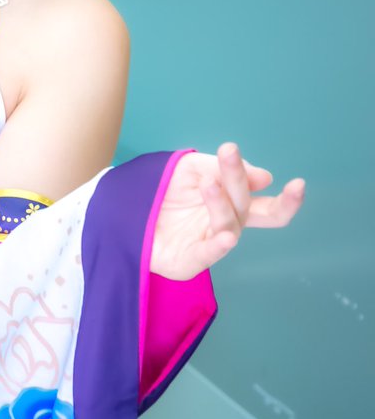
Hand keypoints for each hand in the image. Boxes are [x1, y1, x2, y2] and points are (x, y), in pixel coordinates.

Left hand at [150, 143, 304, 279]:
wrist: (121, 209)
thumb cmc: (161, 189)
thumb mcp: (190, 167)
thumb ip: (221, 168)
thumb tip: (265, 178)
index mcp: (230, 205)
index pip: (265, 206)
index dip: (286, 201)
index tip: (298, 183)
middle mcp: (223, 226)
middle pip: (245, 210)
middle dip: (240, 183)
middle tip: (230, 156)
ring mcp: (207, 244)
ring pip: (227, 226)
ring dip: (220, 204)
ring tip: (208, 183)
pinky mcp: (188, 261)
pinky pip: (207, 255)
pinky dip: (218, 247)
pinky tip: (226, 236)